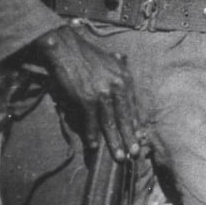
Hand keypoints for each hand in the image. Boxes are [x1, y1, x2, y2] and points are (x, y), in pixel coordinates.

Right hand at [32, 24, 144, 160]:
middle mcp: (117, 87)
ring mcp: (102, 94)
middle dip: (130, 137)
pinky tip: (94, 145)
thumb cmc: (86, 55)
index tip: (140, 137)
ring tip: (119, 156)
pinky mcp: (87, 99)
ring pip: (111, 123)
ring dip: (114, 142)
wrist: (65, 48)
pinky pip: (91, 121)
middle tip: (134, 154)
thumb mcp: (111, 62)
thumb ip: (120, 72)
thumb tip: (126, 82)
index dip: (136, 124)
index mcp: (125, 79)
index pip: (134, 107)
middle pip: (125, 118)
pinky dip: (92, 134)